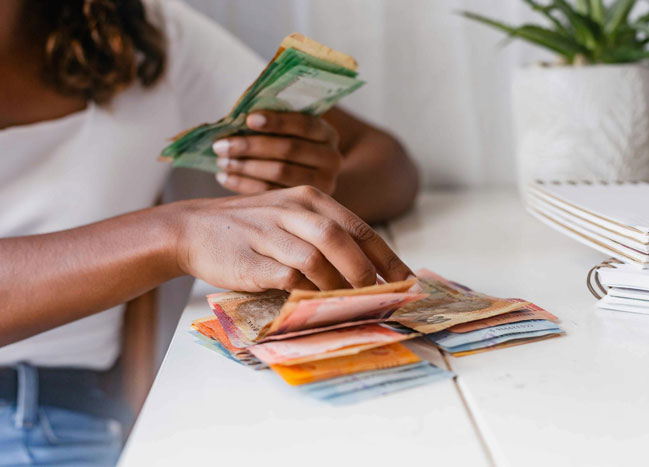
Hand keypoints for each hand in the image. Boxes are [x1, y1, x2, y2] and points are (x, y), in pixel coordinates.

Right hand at [173, 185, 411, 291]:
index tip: (407, 281)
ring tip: (348, 305)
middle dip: (365, 273)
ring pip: (316, 259)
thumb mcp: (291, 219)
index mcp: (309, 198)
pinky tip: (315, 304)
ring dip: (337, 287)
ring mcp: (268, 233)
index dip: (386, 257)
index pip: (359, 227)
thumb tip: (369, 273)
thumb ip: (325, 237)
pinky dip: (306, 294)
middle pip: (341, 240)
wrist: (192, 229)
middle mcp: (291, 210)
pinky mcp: (248, 259)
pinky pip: (287, 278)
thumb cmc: (251, 229)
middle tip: (378, 298)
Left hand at [212, 111, 341, 194]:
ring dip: (245, 166)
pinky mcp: (305, 204)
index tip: (248, 119)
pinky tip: (225, 177)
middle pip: (289, 150)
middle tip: (221, 145)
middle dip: (251, 146)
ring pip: (279, 173)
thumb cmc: (288, 143)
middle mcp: (331, 160)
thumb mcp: (290, 129)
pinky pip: (271, 192)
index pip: (304, 125)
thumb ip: (273, 122)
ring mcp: (322, 185)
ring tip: (221, 161)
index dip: (277, 121)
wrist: (306, 173)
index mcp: (328, 134)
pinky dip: (244, 184)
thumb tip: (237, 119)